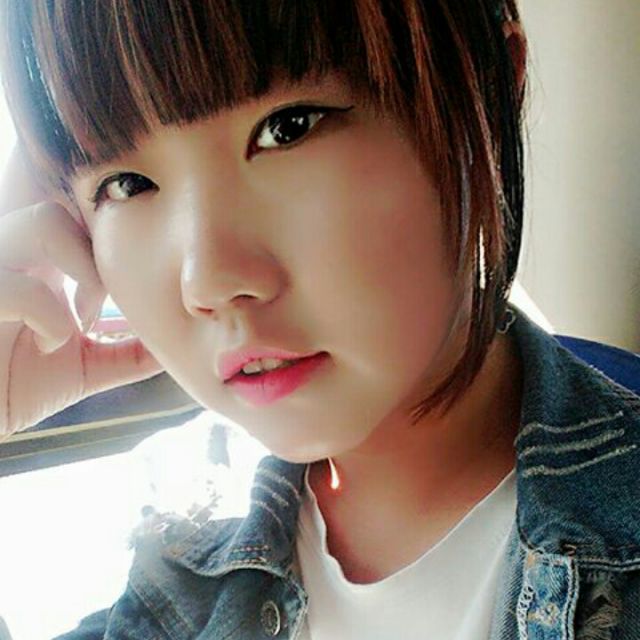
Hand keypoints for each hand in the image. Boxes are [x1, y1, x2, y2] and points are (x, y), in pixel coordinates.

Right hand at [0, 166, 163, 441]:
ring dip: (84, 271)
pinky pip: (18, 285)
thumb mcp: (81, 368)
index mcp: (41, 266)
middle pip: (72, 209)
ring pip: (46, 222)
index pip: (86, 224)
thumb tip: (175, 348)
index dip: (118, 246)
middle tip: (111, 304)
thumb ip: (126, 354)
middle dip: (105, 253)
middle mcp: (16, 257)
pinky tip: (55, 344)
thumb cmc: (10, 387)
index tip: (135, 293)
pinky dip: (51, 316)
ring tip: (85, 320)